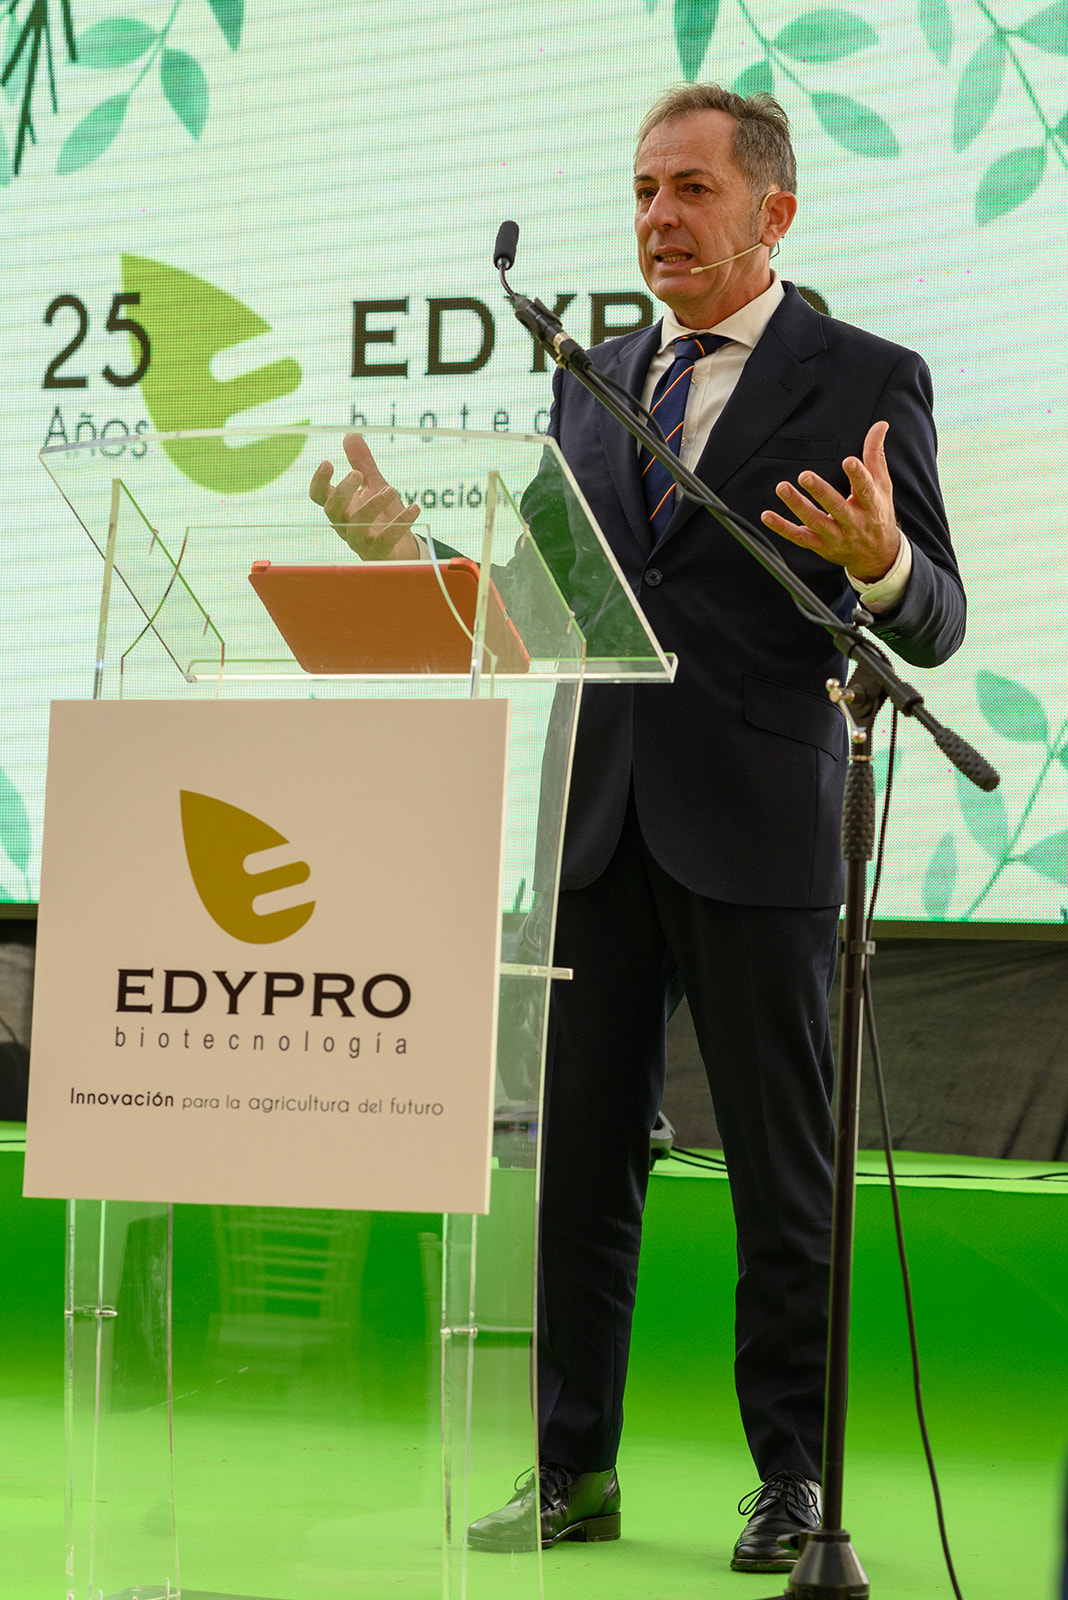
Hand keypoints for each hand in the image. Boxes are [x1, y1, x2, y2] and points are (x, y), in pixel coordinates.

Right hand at [308, 432, 420, 559]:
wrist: (401, 549)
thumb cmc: (382, 516)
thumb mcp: (374, 485)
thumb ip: (362, 463)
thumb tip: (350, 435)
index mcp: (341, 508)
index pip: (319, 496)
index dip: (319, 482)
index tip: (327, 462)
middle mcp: (345, 525)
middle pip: (333, 511)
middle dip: (342, 492)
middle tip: (357, 474)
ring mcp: (361, 542)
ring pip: (356, 528)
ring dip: (372, 507)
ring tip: (390, 489)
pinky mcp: (379, 554)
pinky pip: (386, 541)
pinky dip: (400, 524)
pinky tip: (415, 508)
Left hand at [760, 420, 900, 582]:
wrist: (878, 555)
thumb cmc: (877, 513)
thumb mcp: (882, 485)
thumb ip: (876, 455)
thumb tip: (880, 424)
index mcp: (871, 505)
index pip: (865, 489)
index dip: (858, 475)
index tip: (849, 461)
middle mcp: (853, 522)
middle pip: (836, 507)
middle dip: (821, 492)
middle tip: (805, 476)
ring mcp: (836, 536)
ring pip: (815, 522)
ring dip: (797, 505)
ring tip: (782, 488)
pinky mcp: (820, 546)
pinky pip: (799, 537)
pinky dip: (782, 528)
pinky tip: (767, 516)